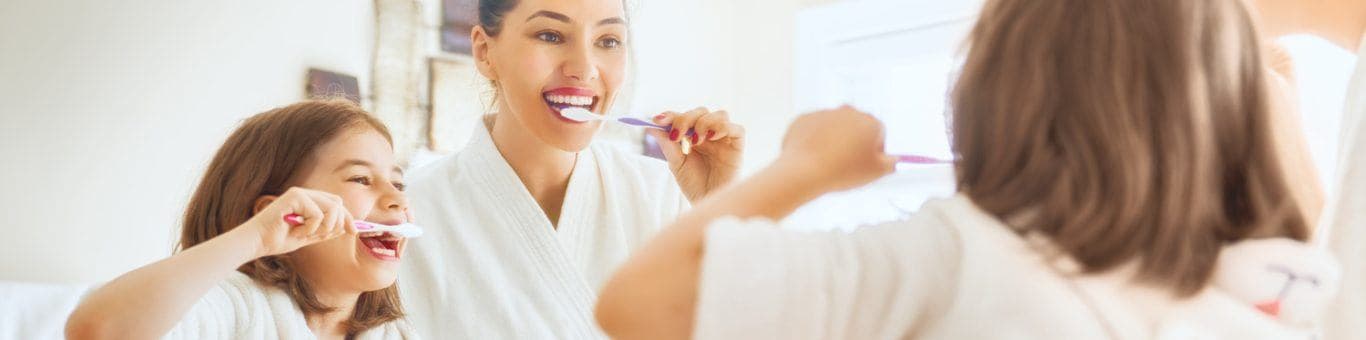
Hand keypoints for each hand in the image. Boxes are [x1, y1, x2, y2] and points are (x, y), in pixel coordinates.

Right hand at [240, 187, 355, 256]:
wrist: (257, 242)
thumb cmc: (278, 239)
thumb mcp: (309, 236)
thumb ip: (326, 230)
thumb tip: (347, 227)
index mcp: (309, 201)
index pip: (337, 204)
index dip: (347, 218)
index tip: (354, 232)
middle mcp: (306, 194)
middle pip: (338, 203)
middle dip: (336, 223)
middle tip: (319, 235)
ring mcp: (300, 193)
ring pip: (331, 208)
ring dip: (322, 227)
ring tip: (304, 233)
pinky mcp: (295, 196)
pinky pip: (318, 214)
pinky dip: (310, 228)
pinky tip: (295, 230)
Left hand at [648, 107, 744, 201]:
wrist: (709, 204)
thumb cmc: (694, 186)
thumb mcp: (677, 164)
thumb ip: (668, 145)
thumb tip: (652, 127)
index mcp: (694, 136)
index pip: (684, 117)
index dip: (671, 115)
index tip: (658, 120)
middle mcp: (710, 135)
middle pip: (701, 112)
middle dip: (686, 119)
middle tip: (677, 135)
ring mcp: (724, 139)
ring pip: (720, 114)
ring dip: (704, 123)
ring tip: (695, 141)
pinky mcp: (737, 147)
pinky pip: (737, 129)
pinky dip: (723, 127)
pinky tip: (711, 137)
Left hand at [777, 106, 895, 192]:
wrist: (804, 170)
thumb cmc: (842, 171)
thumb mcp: (876, 172)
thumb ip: (892, 163)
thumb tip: (896, 160)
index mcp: (869, 122)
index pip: (878, 134)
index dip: (872, 151)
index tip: (864, 164)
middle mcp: (848, 111)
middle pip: (856, 127)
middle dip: (854, 142)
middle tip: (847, 164)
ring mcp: (825, 113)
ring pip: (834, 128)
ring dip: (834, 141)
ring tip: (828, 163)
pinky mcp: (805, 118)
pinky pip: (814, 130)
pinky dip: (814, 140)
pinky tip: (813, 157)